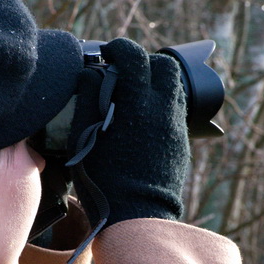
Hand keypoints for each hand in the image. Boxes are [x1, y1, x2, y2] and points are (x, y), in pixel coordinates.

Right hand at [68, 38, 189, 227]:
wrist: (137, 215)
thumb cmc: (103, 179)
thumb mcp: (83, 137)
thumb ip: (88, 98)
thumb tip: (92, 73)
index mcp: (136, 105)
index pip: (135, 56)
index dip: (120, 48)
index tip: (109, 53)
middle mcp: (162, 110)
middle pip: (166, 65)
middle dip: (146, 61)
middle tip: (127, 71)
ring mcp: (175, 125)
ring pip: (174, 86)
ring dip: (157, 81)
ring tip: (137, 94)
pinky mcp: (180, 140)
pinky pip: (176, 108)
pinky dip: (162, 102)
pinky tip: (145, 117)